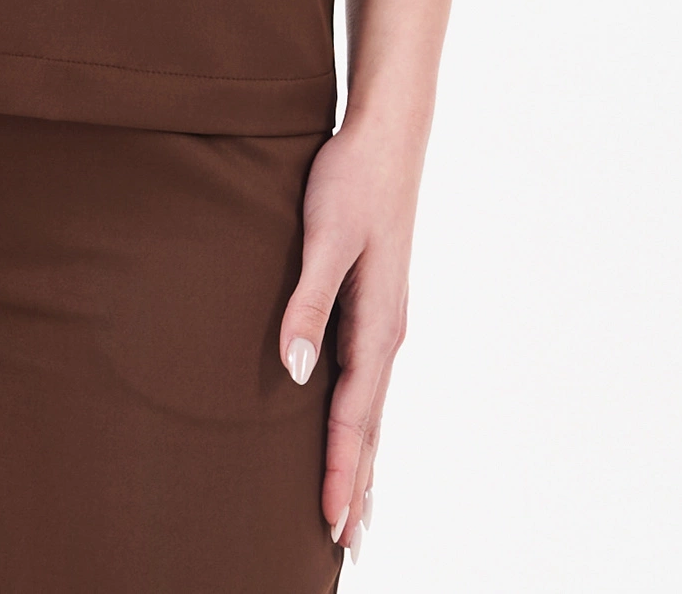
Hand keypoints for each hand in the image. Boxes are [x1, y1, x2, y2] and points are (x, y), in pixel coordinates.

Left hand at [279, 117, 418, 563]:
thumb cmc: (350, 182)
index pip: (355, 418)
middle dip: (357, 485)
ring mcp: (384, 323)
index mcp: (378, 327)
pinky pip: (368, 383)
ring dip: (362, 461)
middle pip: (371, 428)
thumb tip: (295, 373)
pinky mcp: (375, 307)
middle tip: (347, 545)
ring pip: (372, 410)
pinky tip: (352, 431)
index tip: (329, 522)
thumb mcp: (323, 237)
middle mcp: (387, 334)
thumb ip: (307, 303)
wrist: (386, 136)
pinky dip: (362, 422)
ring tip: (355, 512)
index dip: (339, 471)